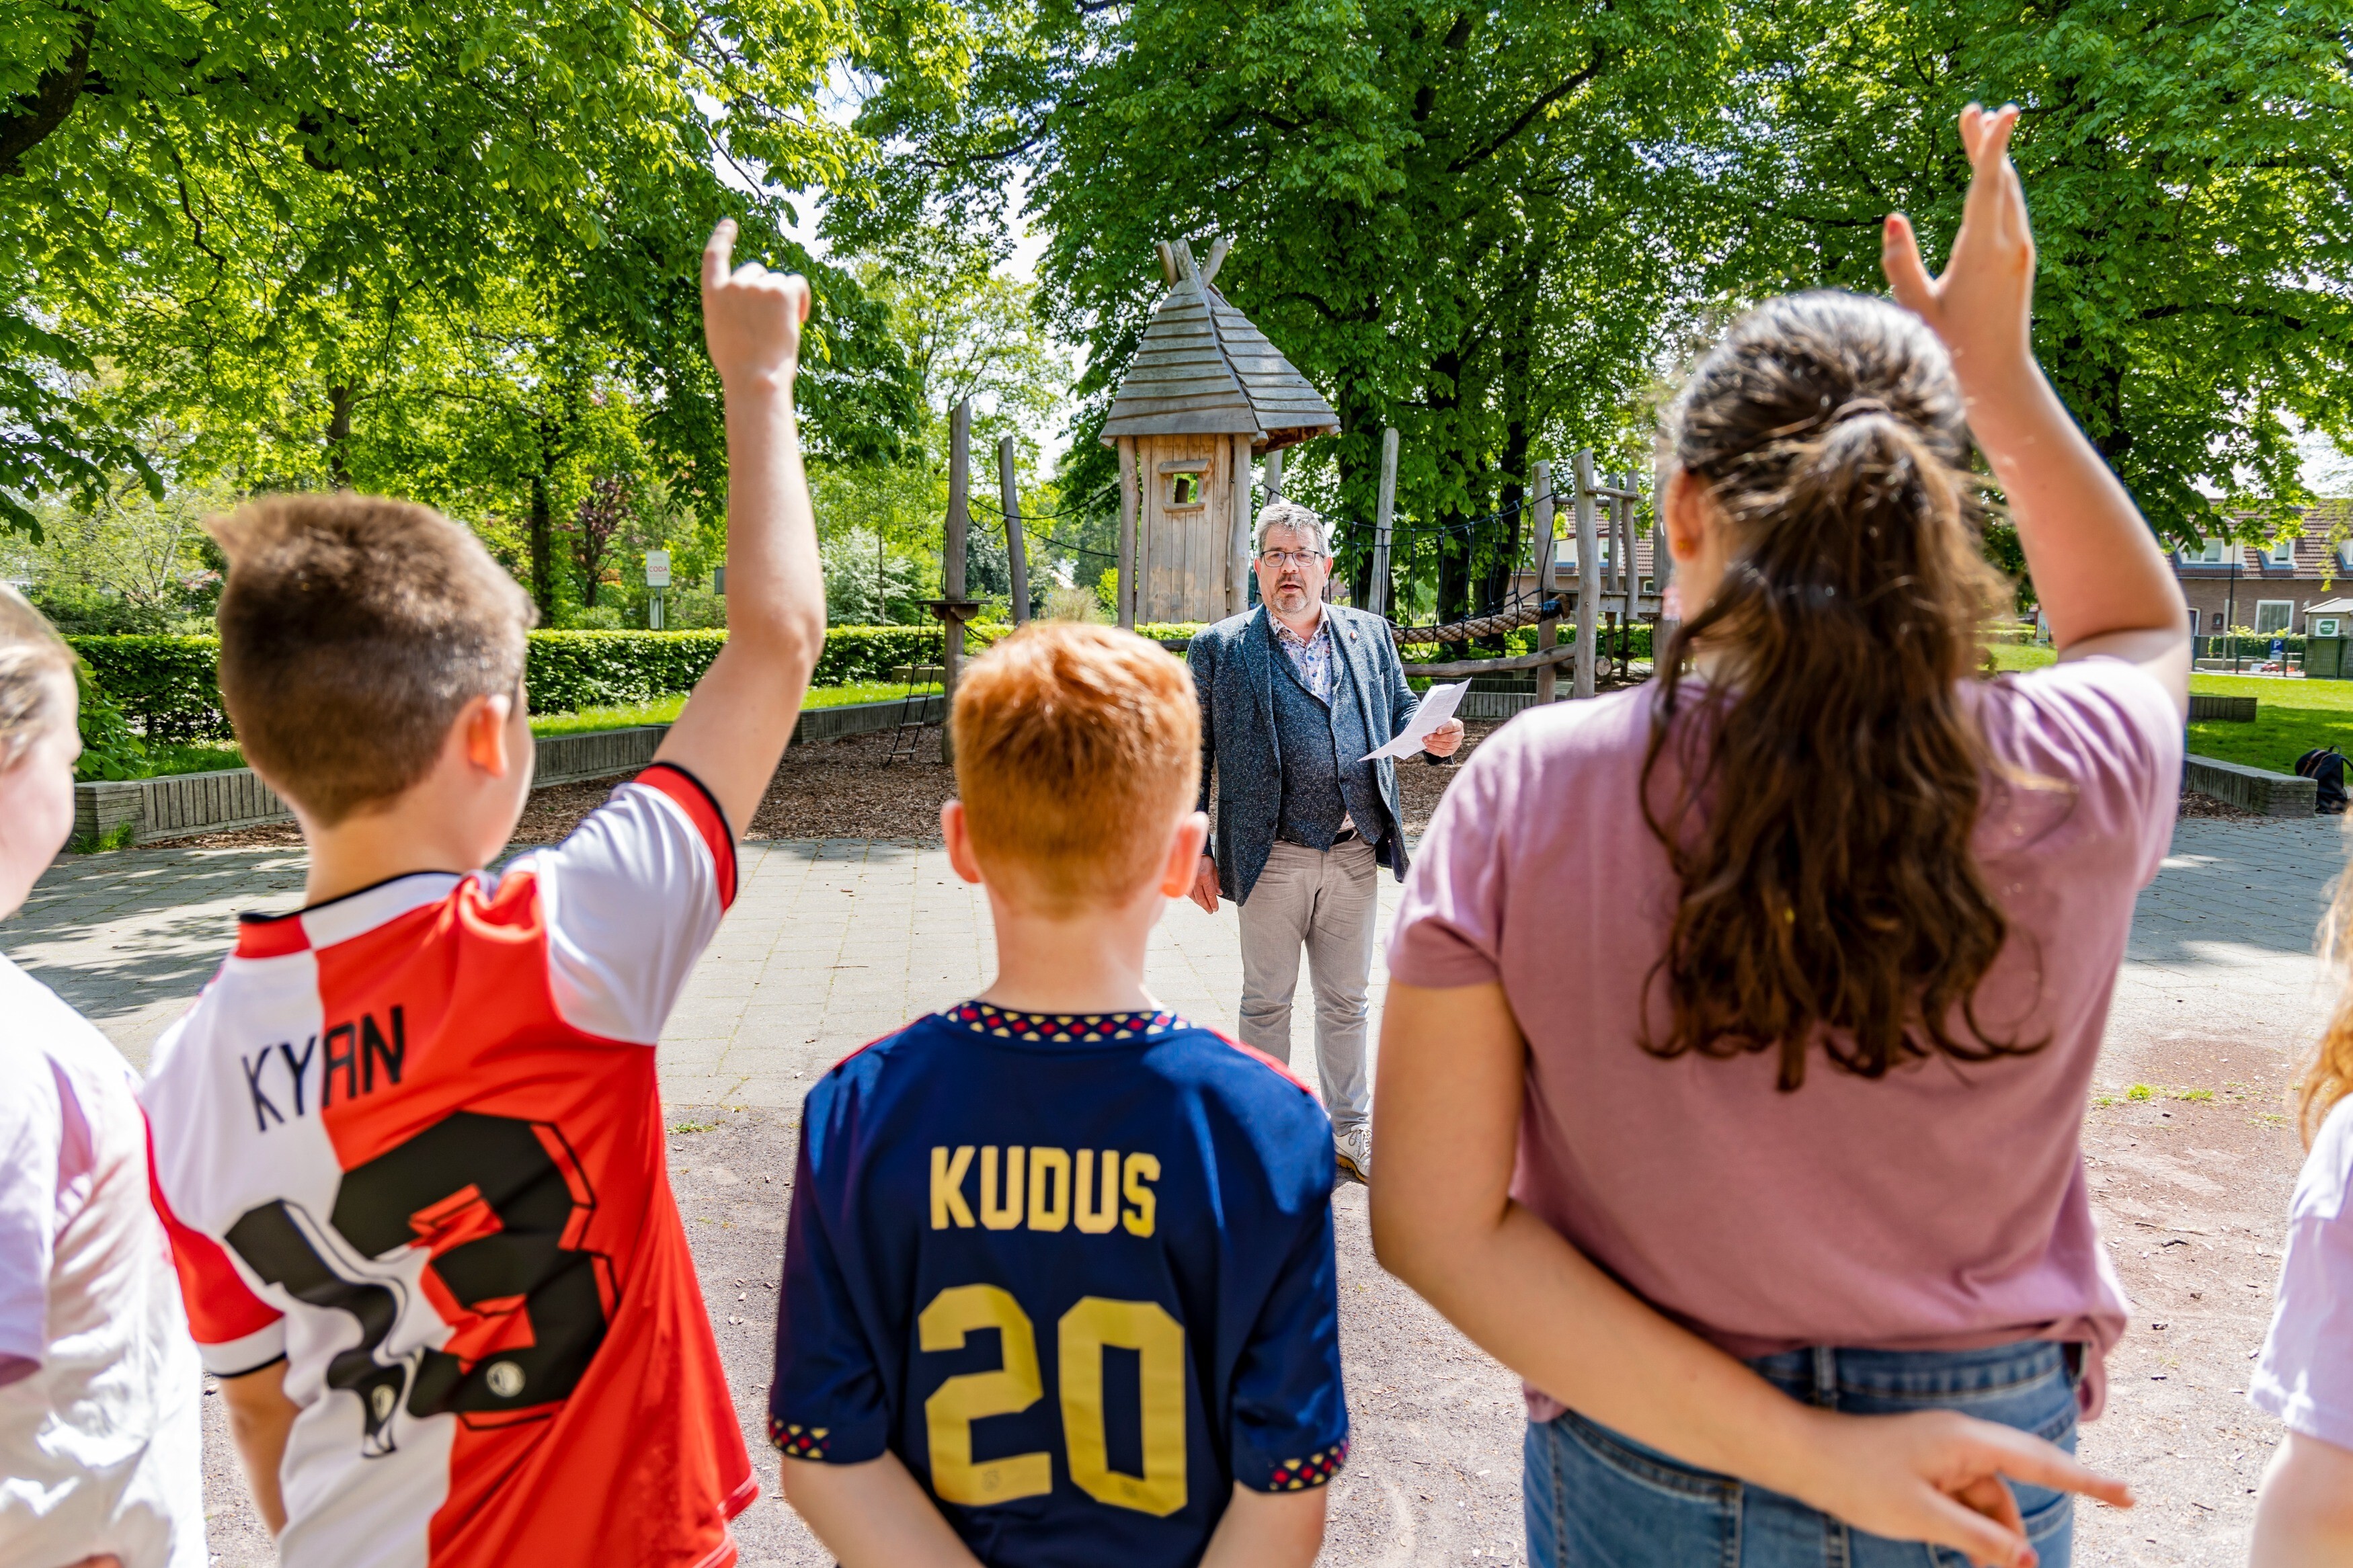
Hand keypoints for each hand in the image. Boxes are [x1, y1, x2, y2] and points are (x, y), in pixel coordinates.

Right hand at [701, 218, 809, 392]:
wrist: (754, 379)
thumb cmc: (740, 367)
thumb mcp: (722, 333)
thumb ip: (729, 309)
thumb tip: (747, 301)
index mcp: (713, 295)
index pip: (714, 256)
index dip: (722, 237)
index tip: (730, 224)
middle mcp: (733, 284)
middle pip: (756, 272)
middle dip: (766, 291)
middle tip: (770, 323)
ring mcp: (756, 286)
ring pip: (778, 282)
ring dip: (784, 301)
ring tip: (781, 330)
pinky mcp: (780, 291)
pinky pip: (797, 284)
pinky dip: (802, 299)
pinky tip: (799, 319)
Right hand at [1188, 854, 1219, 913]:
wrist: (1192, 853)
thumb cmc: (1205, 861)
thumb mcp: (1214, 869)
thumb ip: (1216, 882)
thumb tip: (1219, 893)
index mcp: (1205, 877)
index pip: (1210, 894)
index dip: (1213, 903)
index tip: (1216, 909)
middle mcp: (1196, 880)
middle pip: (1201, 898)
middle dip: (1207, 906)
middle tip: (1211, 912)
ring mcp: (1189, 882)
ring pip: (1194, 897)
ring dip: (1200, 904)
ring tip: (1206, 908)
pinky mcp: (1184, 882)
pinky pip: (1189, 894)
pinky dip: (1194, 899)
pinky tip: (1197, 901)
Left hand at [1421, 718, 1464, 758]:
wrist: (1445, 732)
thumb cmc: (1442, 725)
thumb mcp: (1442, 721)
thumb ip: (1438, 723)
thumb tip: (1429, 726)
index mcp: (1458, 725)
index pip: (1453, 726)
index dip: (1445, 729)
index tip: (1437, 730)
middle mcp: (1459, 735)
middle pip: (1450, 738)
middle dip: (1437, 738)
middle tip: (1428, 737)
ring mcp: (1456, 744)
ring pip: (1446, 746)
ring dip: (1434, 744)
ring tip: (1426, 741)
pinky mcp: (1451, 751)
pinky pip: (1443, 752)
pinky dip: (1434, 750)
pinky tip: (1428, 746)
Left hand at [1795, 1407, 2129, 1567]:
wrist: (1801, 1456)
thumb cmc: (1856, 1478)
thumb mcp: (1921, 1516)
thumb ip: (1977, 1537)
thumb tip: (2026, 1558)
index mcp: (1967, 1441)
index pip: (2041, 1462)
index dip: (2088, 1482)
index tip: (2129, 1496)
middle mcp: (1962, 1441)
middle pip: (2015, 1487)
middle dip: (2023, 1531)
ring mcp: (1944, 1454)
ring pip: (1988, 1502)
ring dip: (1992, 1538)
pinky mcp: (1928, 1468)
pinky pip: (1964, 1501)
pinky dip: (1970, 1529)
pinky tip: (1965, 1556)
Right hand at [1882, 104, 2034, 391]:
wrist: (1998, 377)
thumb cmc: (1949, 347)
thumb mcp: (1915, 306)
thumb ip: (1901, 262)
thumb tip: (1893, 216)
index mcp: (1982, 251)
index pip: (1989, 184)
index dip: (1994, 144)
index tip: (2003, 111)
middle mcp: (2009, 244)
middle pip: (2001, 179)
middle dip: (1988, 142)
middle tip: (1975, 109)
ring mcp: (2020, 251)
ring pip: (2010, 193)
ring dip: (1995, 162)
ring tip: (1979, 132)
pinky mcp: (2021, 260)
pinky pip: (2012, 211)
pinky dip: (1999, 186)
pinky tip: (1989, 180)